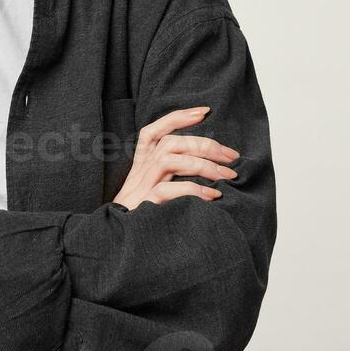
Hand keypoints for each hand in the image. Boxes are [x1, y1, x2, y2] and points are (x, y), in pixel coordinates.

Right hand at [112, 105, 239, 209]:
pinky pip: (169, 189)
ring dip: (203, 165)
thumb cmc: (141, 215)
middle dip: (205, 145)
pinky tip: (213, 196)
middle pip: (171, 143)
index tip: (205, 111)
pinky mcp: (145, 204)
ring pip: (169, 159)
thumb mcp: (153, 189)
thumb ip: (172, 175)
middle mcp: (140, 171)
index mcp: (142, 164)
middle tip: (232, 157)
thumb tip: (210, 166)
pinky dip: (194, 189)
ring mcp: (141, 186)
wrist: (117, 239)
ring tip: (227, 176)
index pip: (154, 131)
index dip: (178, 117)